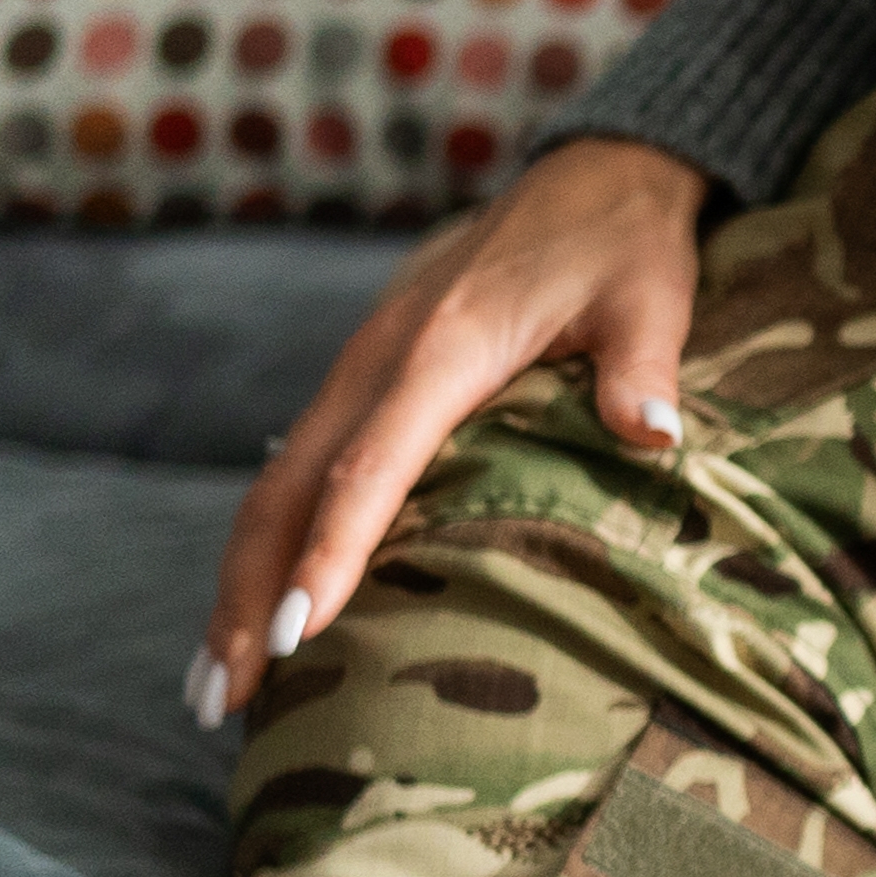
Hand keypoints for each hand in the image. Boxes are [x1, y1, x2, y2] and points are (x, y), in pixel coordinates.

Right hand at [193, 140, 712, 721]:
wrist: (589, 177)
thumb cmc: (623, 244)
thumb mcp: (650, 295)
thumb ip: (645, 366)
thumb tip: (656, 437)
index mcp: (441, 348)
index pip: (371, 466)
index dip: (332, 551)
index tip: (300, 633)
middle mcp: (377, 362)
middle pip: (287, 490)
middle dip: (249, 596)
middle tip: (226, 699)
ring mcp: (359, 369)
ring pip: (274, 485)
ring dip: (239, 583)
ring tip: (219, 687)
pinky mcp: (363, 379)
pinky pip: (297, 469)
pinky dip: (267, 544)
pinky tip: (260, 609)